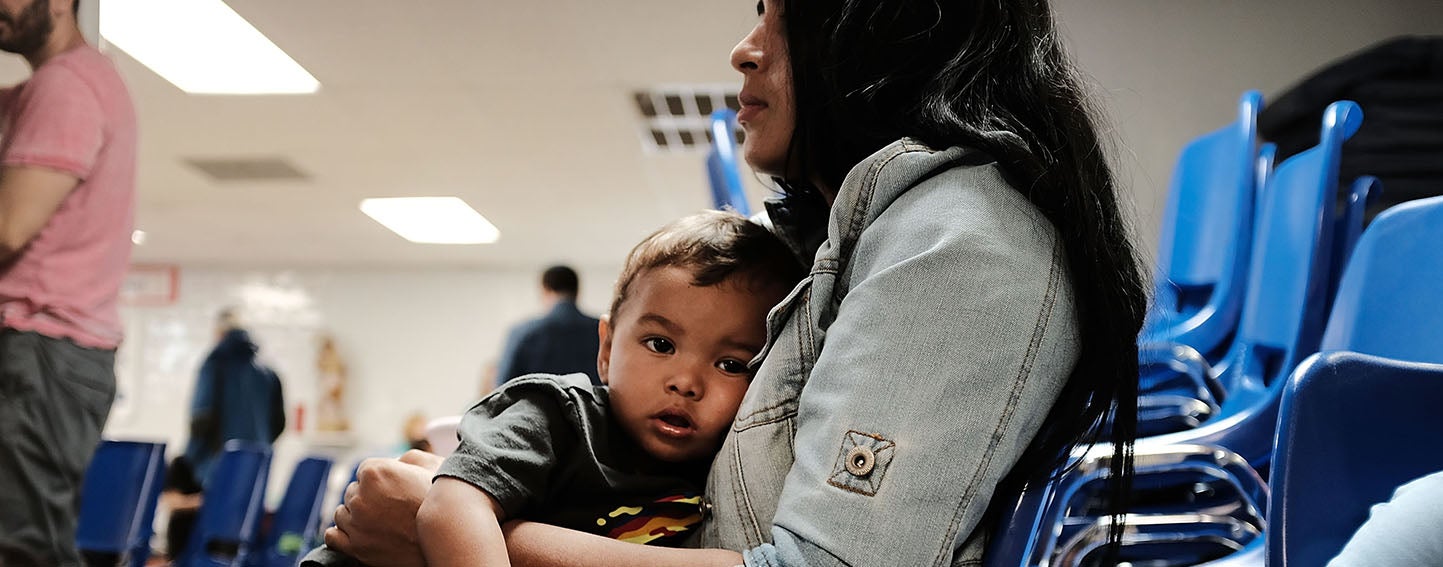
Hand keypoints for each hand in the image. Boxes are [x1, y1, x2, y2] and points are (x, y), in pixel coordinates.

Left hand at [325, 450, 442, 566]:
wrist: (451, 540)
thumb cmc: (444, 504)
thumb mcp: (434, 467)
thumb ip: (408, 458)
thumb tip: (397, 462)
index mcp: (376, 472)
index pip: (365, 470)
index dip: (381, 478)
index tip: (394, 487)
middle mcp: (360, 497)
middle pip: (353, 491)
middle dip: (368, 497)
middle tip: (390, 506)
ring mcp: (356, 524)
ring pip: (342, 514)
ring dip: (355, 516)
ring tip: (378, 521)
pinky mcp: (355, 548)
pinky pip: (332, 536)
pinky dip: (341, 534)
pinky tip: (358, 533)